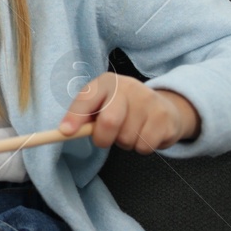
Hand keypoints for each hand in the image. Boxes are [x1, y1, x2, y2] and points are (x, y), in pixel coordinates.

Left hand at [59, 72, 199, 151]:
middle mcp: (128, 87)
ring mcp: (149, 101)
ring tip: (129, 131)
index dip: (74, 116)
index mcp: (106, 82)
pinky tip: (144, 134)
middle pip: (109, 121)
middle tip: (104, 140)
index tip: (66, 132)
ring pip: (127, 139)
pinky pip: (145, 146)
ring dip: (124, 143)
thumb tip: (66, 131)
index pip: (86, 98)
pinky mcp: (165, 117)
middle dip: (103, 138)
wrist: (163, 106)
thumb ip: (84, 116)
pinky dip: (141, 147)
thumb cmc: (122, 108)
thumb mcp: (101, 104)